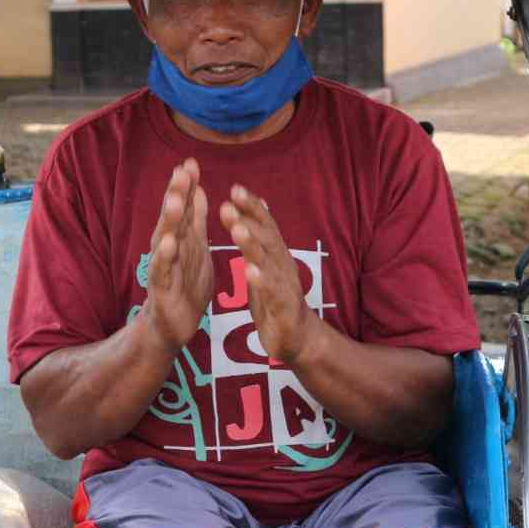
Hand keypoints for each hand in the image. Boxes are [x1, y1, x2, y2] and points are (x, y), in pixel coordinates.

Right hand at [143, 159, 212, 353]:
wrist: (172, 327)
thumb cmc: (184, 285)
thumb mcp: (195, 248)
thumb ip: (195, 219)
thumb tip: (197, 188)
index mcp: (181, 238)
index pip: (183, 207)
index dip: (187, 186)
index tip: (191, 162)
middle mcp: (168, 248)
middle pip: (172, 218)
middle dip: (176, 194)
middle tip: (181, 171)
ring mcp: (163, 267)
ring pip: (165, 240)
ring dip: (169, 220)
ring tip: (175, 199)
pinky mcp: (161, 289)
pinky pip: (162, 271)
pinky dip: (165, 256)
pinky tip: (169, 242)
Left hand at [220, 185, 318, 364]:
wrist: (299, 338)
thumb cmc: (278, 299)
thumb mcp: (267, 264)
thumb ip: (261, 235)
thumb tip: (258, 203)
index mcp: (276, 255)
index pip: (265, 225)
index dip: (252, 207)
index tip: (235, 188)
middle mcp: (283, 265)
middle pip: (266, 238)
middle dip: (249, 219)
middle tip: (229, 202)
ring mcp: (284, 286)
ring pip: (267, 262)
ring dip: (252, 244)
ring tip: (237, 229)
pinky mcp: (283, 309)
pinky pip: (272, 293)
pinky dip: (261, 281)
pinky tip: (250, 271)